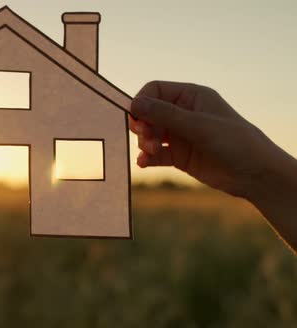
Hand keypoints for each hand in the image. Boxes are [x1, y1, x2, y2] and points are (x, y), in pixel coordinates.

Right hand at [129, 81, 281, 198]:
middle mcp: (183, 114)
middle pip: (148, 113)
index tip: (137, 117)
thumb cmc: (234, 142)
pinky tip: (143, 163)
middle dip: (143, 126)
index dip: (142, 102)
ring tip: (152, 152)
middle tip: (147, 138)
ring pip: (149, 134)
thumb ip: (165, 114)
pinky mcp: (179, 156)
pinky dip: (147, 158)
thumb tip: (134, 104)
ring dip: (145, 143)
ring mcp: (180, 135)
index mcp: (190, 97)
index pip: (154, 90)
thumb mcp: (198, 125)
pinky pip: (155, 154)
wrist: (255, 174)